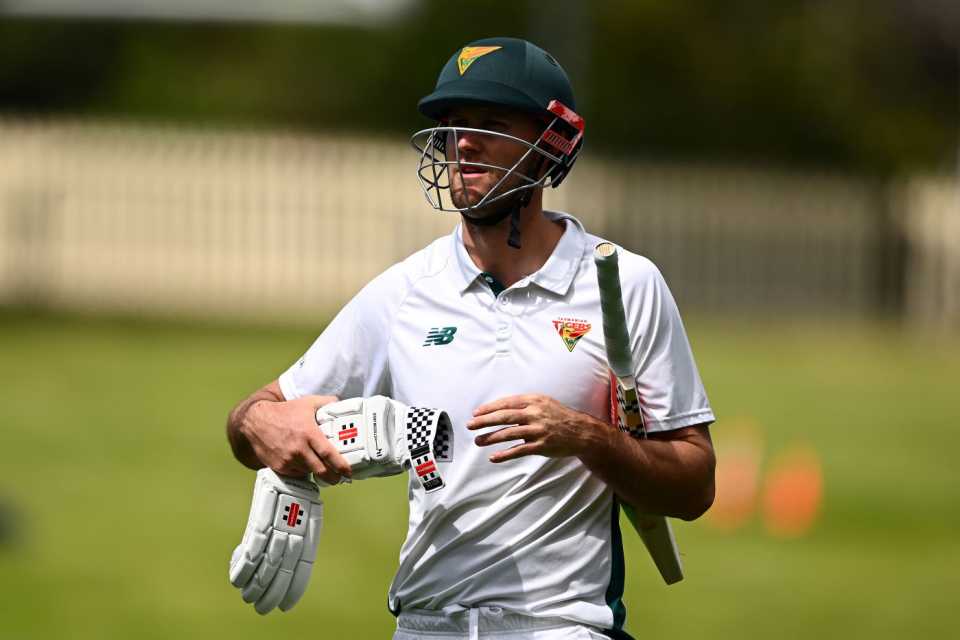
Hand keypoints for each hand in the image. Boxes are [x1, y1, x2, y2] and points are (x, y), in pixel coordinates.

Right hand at [229, 469, 323, 613]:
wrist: (287, 461)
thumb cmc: (296, 492)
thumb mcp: (306, 512)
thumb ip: (299, 536)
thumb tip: (289, 565)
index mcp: (309, 527)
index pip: (303, 563)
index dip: (294, 585)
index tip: (286, 605)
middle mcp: (296, 525)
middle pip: (283, 565)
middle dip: (272, 590)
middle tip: (263, 608)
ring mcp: (279, 519)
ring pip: (268, 559)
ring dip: (257, 582)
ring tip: (249, 599)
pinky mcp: (262, 512)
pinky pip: (253, 544)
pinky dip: (244, 563)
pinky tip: (237, 579)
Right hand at [242, 395, 351, 483]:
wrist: (256, 421)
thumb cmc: (284, 411)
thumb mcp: (307, 402)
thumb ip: (326, 402)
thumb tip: (340, 403)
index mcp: (309, 433)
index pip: (329, 454)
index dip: (341, 466)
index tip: (348, 472)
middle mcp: (299, 449)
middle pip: (321, 471)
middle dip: (333, 478)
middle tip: (339, 478)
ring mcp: (288, 459)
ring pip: (309, 473)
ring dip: (317, 473)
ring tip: (322, 467)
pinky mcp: (279, 467)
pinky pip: (296, 474)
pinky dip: (303, 471)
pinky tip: (305, 464)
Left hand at [466, 394, 609, 462]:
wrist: (581, 431)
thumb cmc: (558, 416)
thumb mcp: (543, 403)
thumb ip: (524, 404)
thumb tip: (500, 409)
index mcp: (534, 401)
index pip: (506, 403)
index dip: (489, 408)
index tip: (476, 413)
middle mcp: (535, 414)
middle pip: (504, 416)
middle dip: (484, 421)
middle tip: (470, 425)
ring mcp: (538, 430)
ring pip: (509, 433)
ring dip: (491, 437)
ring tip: (478, 441)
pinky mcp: (541, 446)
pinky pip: (519, 450)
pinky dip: (505, 454)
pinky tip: (493, 457)